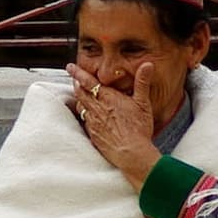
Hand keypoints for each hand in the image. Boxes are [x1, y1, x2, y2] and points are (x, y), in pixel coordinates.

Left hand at [69, 61, 159, 187]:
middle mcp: (97, 108)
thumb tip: (147, 65)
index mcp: (107, 98)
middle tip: (74, 78)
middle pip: (80, 92)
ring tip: (80, 94)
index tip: (70, 67)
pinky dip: (84, 114)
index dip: (77, 72)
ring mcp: (93, 122)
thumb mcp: (143, 103)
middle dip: (76, 83)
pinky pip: (84, 120)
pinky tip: (88, 115)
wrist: (131, 153)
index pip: (88, 81)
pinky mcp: (93, 134)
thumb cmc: (138, 129)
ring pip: (80, 106)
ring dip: (79, 98)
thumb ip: (142, 82)